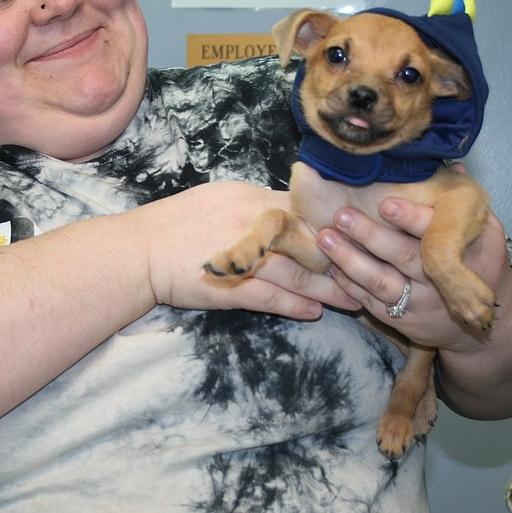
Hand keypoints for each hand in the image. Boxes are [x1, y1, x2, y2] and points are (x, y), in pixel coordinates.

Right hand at [132, 181, 358, 319]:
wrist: (140, 250)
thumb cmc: (176, 222)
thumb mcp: (219, 198)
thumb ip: (256, 203)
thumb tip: (290, 206)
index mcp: (253, 199)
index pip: (307, 209)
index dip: (336, 225)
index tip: (361, 236)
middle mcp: (253, 226)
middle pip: (312, 243)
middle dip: (344, 260)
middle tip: (371, 273)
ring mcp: (244, 258)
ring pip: (299, 275)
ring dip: (330, 290)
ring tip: (357, 300)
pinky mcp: (231, 288)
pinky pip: (272, 298)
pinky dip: (296, 307)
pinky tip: (315, 314)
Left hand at [315, 193, 511, 353]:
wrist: (488, 322)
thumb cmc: (480, 262)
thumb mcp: (485, 231)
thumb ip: (464, 203)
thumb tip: (452, 168)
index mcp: (467, 250)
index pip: (437, 232)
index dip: (411, 219)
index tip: (386, 204)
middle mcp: (445, 279)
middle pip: (404, 257)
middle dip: (370, 236)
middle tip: (342, 216)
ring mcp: (423, 302)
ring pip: (382, 282)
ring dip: (350, 260)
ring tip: (326, 238)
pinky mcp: (404, 320)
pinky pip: (372, 302)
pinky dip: (350, 284)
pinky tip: (330, 264)